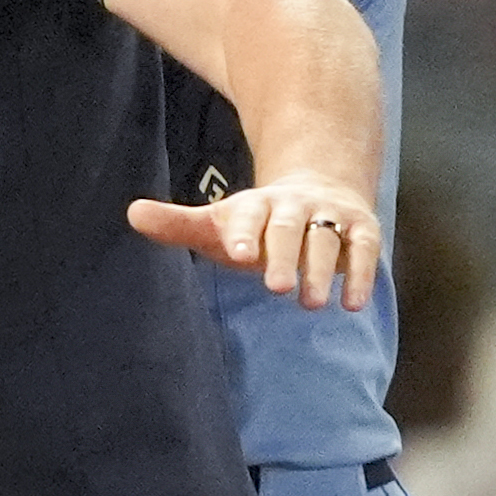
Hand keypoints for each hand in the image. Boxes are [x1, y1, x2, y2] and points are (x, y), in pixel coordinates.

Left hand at [128, 173, 380, 309]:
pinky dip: (361, 274)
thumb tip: (131, 213)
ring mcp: (329, 215)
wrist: (318, 191)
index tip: (236, 254)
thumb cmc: (256, 222)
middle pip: (287, 227)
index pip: (247, 215)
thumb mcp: (217, 223)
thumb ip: (178, 224)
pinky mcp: (361, 229)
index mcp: (254, 204)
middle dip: (282, 255)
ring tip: (311, 303)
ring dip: (320, 270)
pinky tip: (353, 304)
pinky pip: (364, 249)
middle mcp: (293, 206)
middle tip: (274, 287)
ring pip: (325, 239)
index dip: (243, 232)